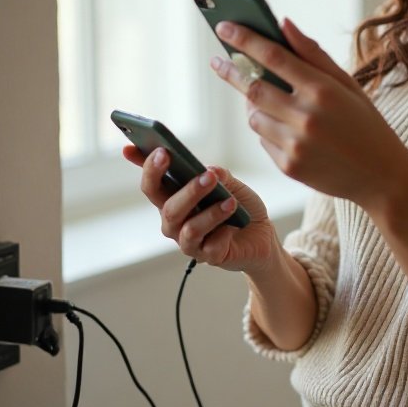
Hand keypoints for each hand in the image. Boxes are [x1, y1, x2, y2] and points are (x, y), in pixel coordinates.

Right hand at [123, 145, 279, 273]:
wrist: (262, 236)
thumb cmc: (240, 207)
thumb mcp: (232, 185)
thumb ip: (220, 175)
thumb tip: (209, 169)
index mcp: (174, 198)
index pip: (153, 183)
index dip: (146, 167)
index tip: (145, 149)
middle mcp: (175, 221)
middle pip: (167, 207)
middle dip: (186, 190)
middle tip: (207, 175)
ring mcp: (189, 241)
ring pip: (188, 228)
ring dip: (210, 213)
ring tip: (230, 201)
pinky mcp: (208, 257)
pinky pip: (211, 246)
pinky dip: (224, 232)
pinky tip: (235, 224)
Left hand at [209, 17, 407, 209]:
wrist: (383, 177)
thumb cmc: (366, 124)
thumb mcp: (347, 85)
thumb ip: (313, 54)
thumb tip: (283, 24)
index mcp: (323, 90)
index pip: (274, 57)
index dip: (245, 40)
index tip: (224, 28)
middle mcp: (307, 117)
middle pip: (253, 88)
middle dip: (232, 72)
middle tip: (219, 61)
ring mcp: (296, 144)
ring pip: (253, 117)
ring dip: (253, 105)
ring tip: (268, 100)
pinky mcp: (289, 167)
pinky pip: (263, 141)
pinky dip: (267, 130)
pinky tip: (287, 129)